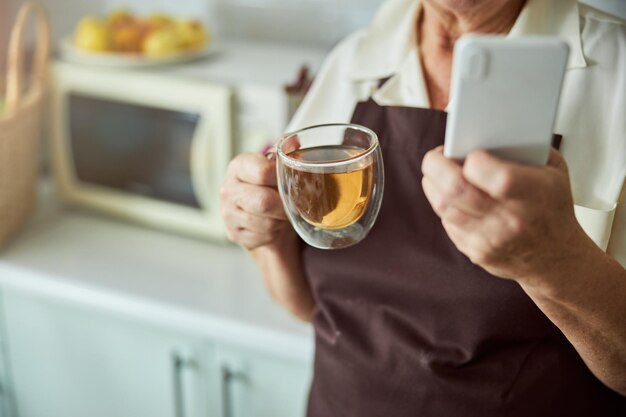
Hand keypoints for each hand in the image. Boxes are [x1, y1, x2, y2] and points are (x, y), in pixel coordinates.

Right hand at [220, 153, 294, 250]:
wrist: (262, 215)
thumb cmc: (272, 189)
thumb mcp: (278, 168)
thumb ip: (286, 152)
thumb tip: (294, 141)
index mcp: (239, 166)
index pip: (262, 172)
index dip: (281, 179)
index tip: (288, 182)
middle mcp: (228, 189)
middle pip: (264, 202)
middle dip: (283, 206)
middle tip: (289, 204)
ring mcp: (228, 214)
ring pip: (266, 223)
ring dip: (279, 221)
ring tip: (279, 214)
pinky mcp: (233, 234)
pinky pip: (263, 238)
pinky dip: (273, 234)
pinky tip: (272, 226)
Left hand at [421, 146, 587, 286]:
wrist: (556, 258)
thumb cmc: (551, 207)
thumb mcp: (553, 171)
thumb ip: (525, 148)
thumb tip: (487, 130)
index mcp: (533, 195)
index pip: (496, 177)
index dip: (475, 160)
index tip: (471, 151)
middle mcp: (510, 220)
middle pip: (456, 189)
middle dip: (436, 165)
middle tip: (436, 156)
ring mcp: (490, 239)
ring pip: (443, 206)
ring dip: (433, 184)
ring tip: (436, 171)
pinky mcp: (476, 252)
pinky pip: (448, 222)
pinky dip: (444, 205)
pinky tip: (449, 195)